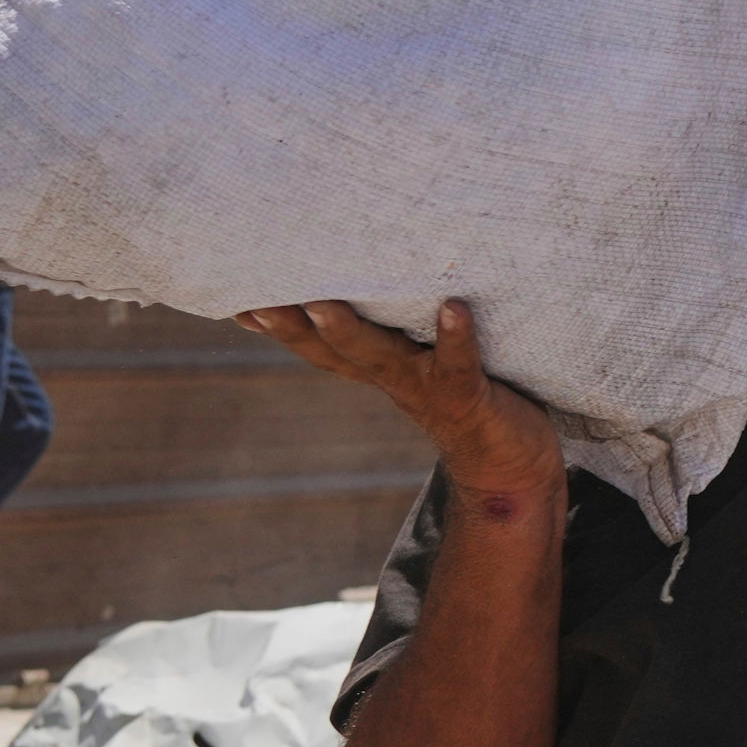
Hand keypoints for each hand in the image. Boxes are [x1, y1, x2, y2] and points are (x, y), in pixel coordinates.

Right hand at [240, 299, 560, 497]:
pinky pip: (460, 366)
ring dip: (350, 334)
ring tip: (324, 304)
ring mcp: (427, 390)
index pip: (317, 346)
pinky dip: (456, 337)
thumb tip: (365, 281)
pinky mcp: (470, 397)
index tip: (235, 299)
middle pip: (333, 352)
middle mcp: (393, 379)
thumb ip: (395, 328)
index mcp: (377, 368)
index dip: (277, 327)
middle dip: (293, 327)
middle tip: (255, 299)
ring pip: (381, 360)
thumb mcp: (422, 360)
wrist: (512, 465)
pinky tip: (453, 306)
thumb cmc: (466, 393)